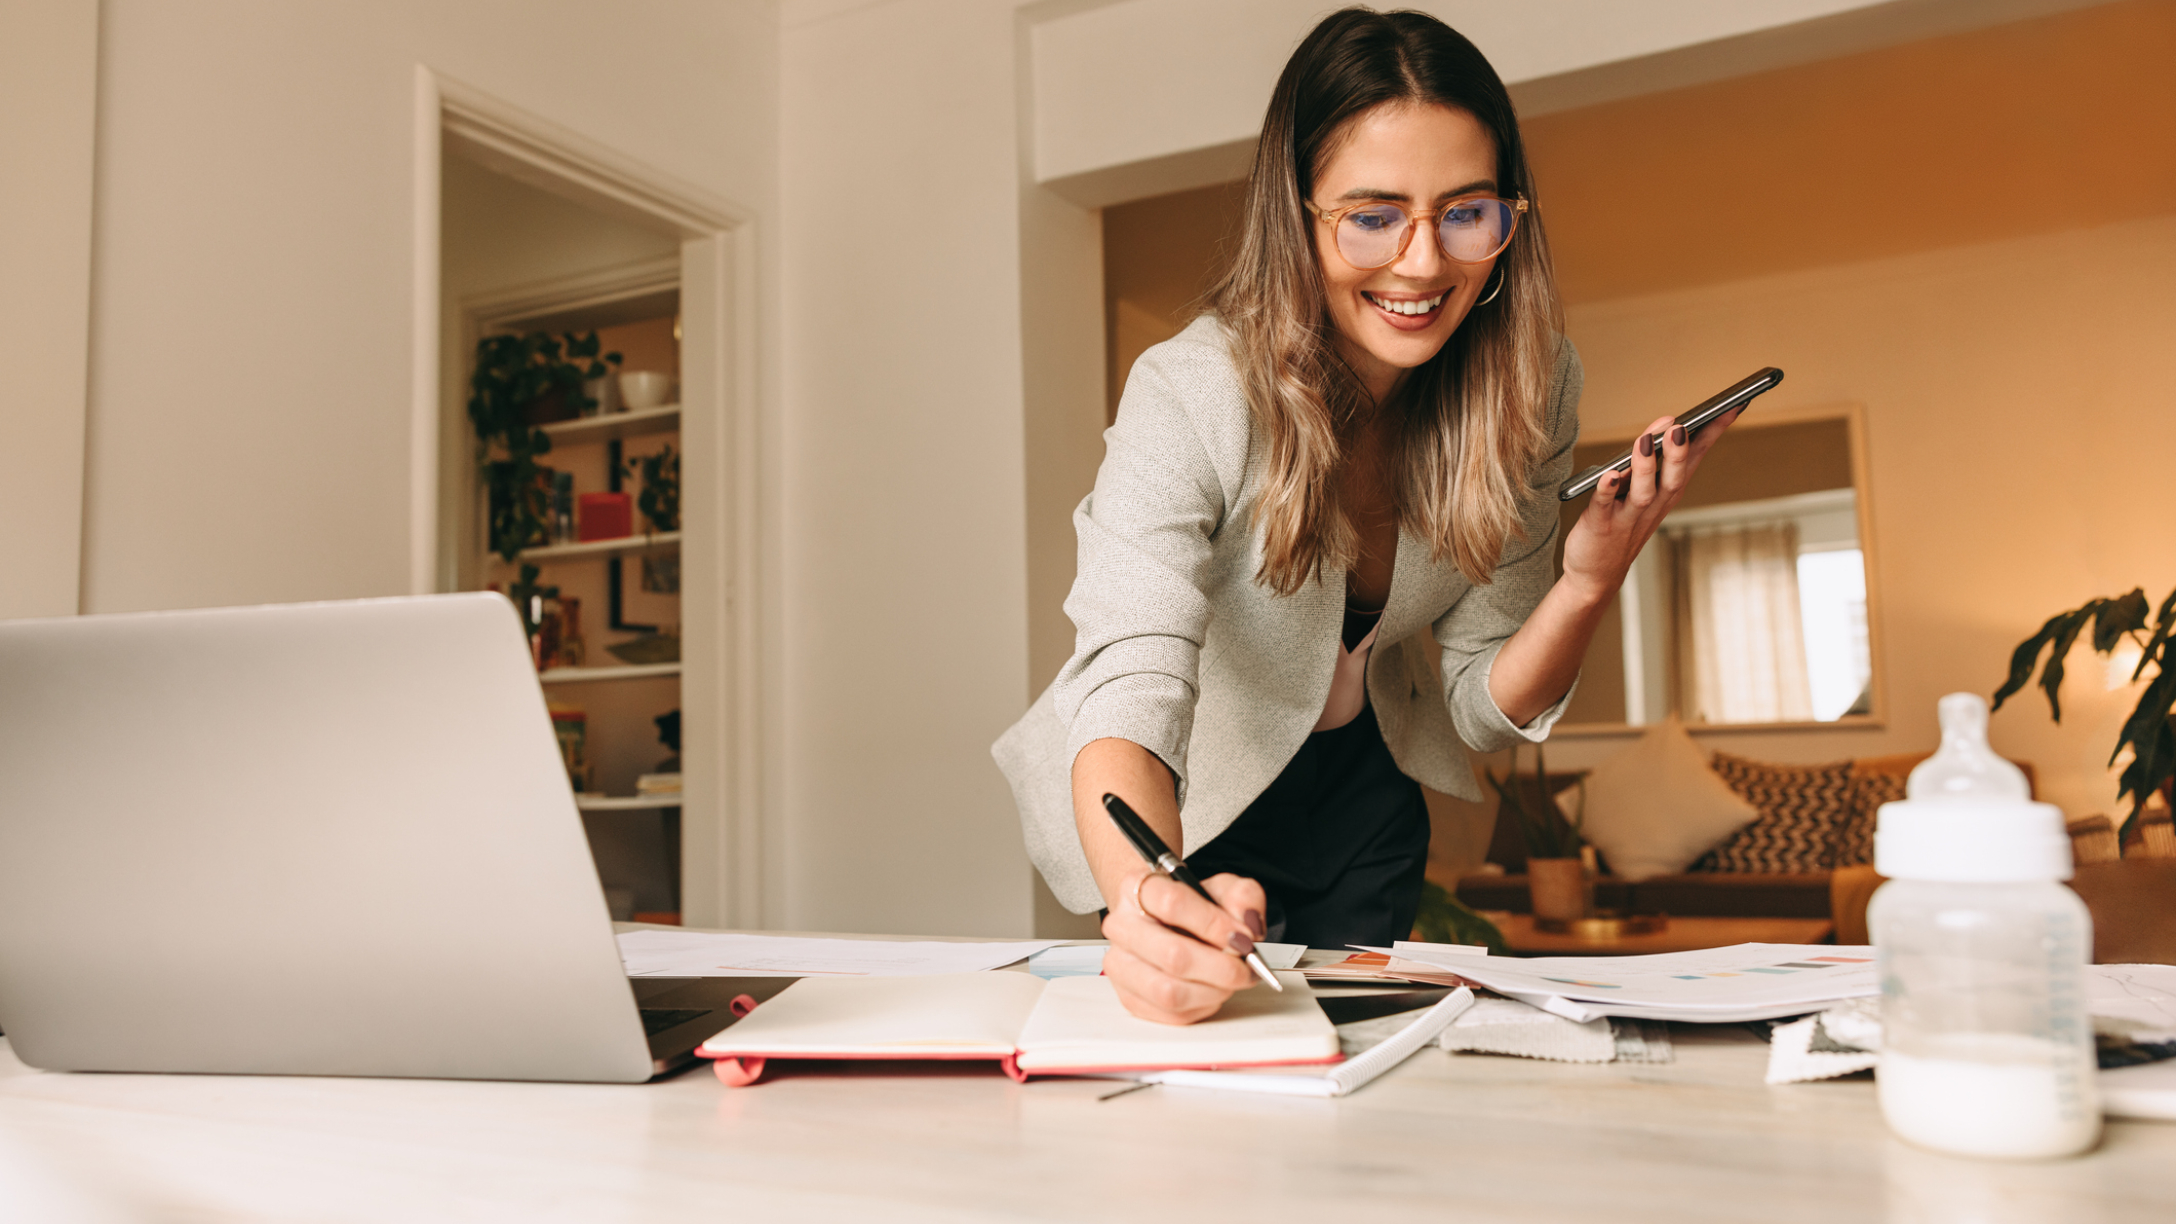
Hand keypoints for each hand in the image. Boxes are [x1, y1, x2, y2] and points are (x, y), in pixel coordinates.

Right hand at [1100, 869, 1266, 1024]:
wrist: (1165, 924)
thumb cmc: (1191, 908)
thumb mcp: (1222, 889)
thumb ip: (1242, 896)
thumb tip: (1248, 923)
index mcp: (1138, 888)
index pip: (1173, 903)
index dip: (1215, 924)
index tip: (1243, 937)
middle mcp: (1122, 926)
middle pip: (1173, 955)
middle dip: (1222, 967)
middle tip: (1245, 967)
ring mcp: (1120, 965)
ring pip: (1170, 992)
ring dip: (1213, 991)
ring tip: (1229, 980)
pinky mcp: (1129, 997)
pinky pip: (1172, 1014)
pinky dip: (1203, 1007)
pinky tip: (1211, 990)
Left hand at [1560, 407, 1741, 599]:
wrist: (1595, 575)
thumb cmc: (1621, 525)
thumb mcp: (1647, 493)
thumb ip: (1657, 463)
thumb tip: (1668, 424)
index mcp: (1666, 492)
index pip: (1694, 458)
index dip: (1712, 433)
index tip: (1733, 406)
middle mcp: (1653, 505)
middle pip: (1672, 478)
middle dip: (1678, 452)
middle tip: (1680, 426)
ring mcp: (1628, 517)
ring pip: (1643, 491)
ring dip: (1645, 466)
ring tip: (1645, 441)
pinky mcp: (1601, 526)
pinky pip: (1603, 505)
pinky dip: (1605, 490)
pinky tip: (1608, 474)